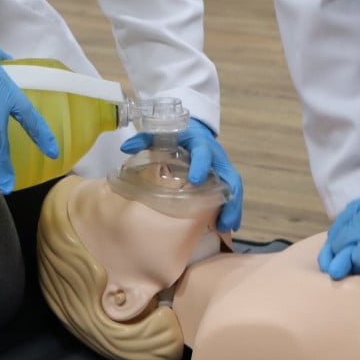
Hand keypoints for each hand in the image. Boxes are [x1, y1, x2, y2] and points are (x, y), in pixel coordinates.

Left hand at [120, 117, 243, 232]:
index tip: (195, 180)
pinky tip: (227, 227)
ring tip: (225, 228)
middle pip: (229, 176)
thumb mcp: (162, 133)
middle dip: (228, 198)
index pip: (204, 152)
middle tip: (219, 218)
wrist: (195, 131)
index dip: (201, 164)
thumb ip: (145, 139)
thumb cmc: (178, 134)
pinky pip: (232, 194)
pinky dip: (232, 210)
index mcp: (201, 143)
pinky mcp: (224, 178)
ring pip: (234, 188)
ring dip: (232, 208)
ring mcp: (223, 168)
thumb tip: (125, 147)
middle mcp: (217, 157)